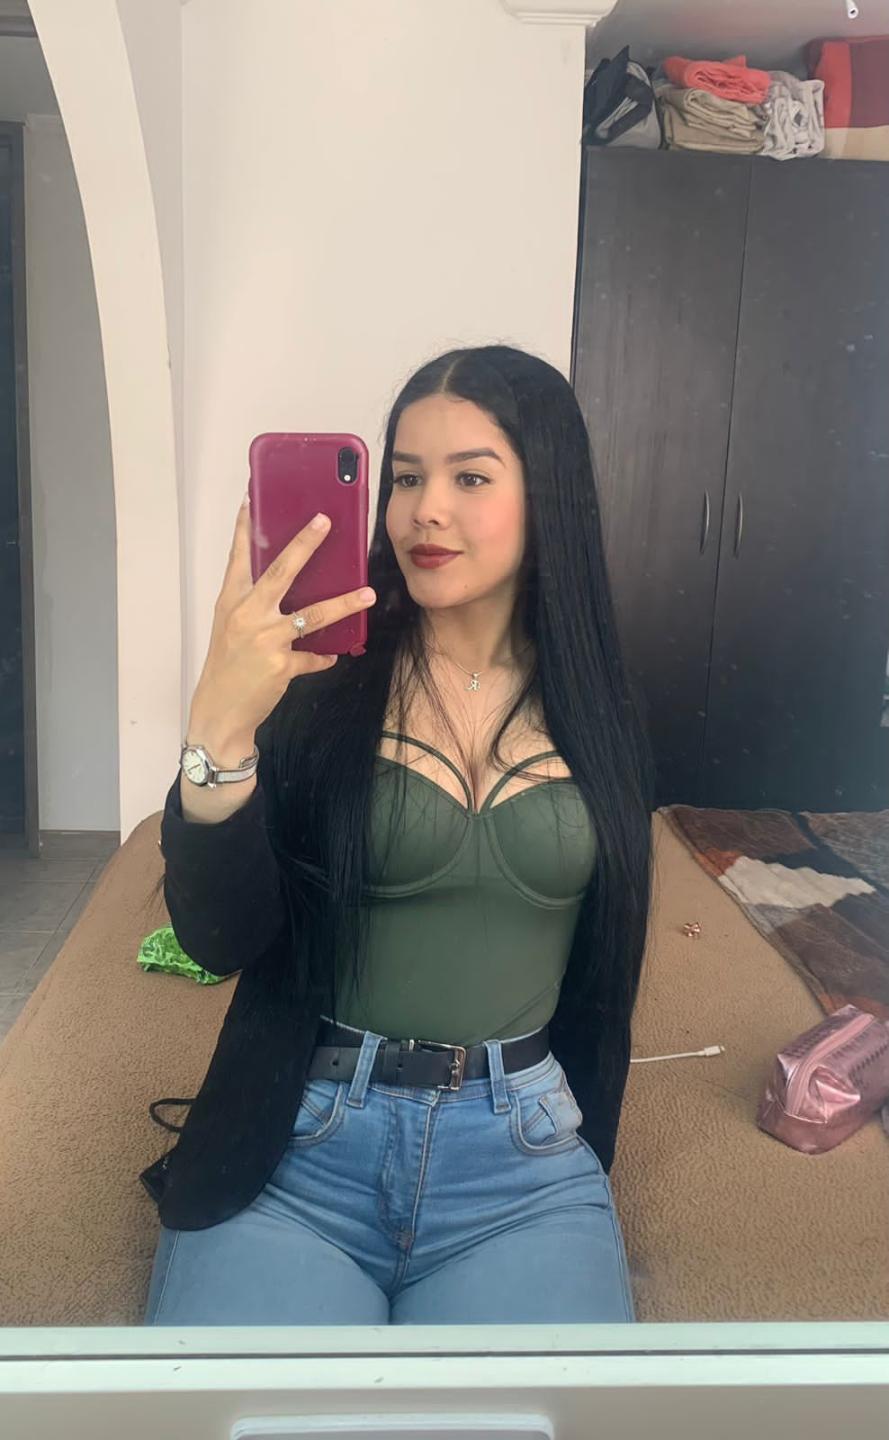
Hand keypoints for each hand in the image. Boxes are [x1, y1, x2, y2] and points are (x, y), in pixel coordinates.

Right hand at [186, 497, 374, 755]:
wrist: (220, 711)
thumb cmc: (227, 666)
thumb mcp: (231, 628)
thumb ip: (254, 605)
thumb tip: (289, 587)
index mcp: (231, 602)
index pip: (238, 558)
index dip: (245, 529)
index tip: (252, 499)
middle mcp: (247, 615)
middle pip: (281, 572)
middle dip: (305, 544)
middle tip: (325, 521)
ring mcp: (265, 640)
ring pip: (311, 615)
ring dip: (343, 603)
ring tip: (367, 593)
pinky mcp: (281, 666)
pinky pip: (313, 656)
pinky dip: (323, 656)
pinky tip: (331, 655)